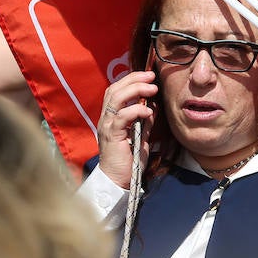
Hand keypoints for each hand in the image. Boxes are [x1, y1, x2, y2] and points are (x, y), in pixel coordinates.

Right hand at [97, 71, 157, 186]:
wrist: (119, 181)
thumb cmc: (128, 161)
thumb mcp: (140, 138)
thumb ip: (144, 123)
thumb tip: (152, 107)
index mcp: (111, 118)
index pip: (116, 90)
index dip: (131, 80)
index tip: (148, 76)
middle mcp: (106, 119)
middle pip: (114, 90)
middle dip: (134, 79)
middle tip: (151, 76)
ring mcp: (107, 126)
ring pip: (115, 99)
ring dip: (135, 90)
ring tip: (152, 88)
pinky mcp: (112, 135)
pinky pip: (122, 117)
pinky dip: (136, 110)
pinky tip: (148, 111)